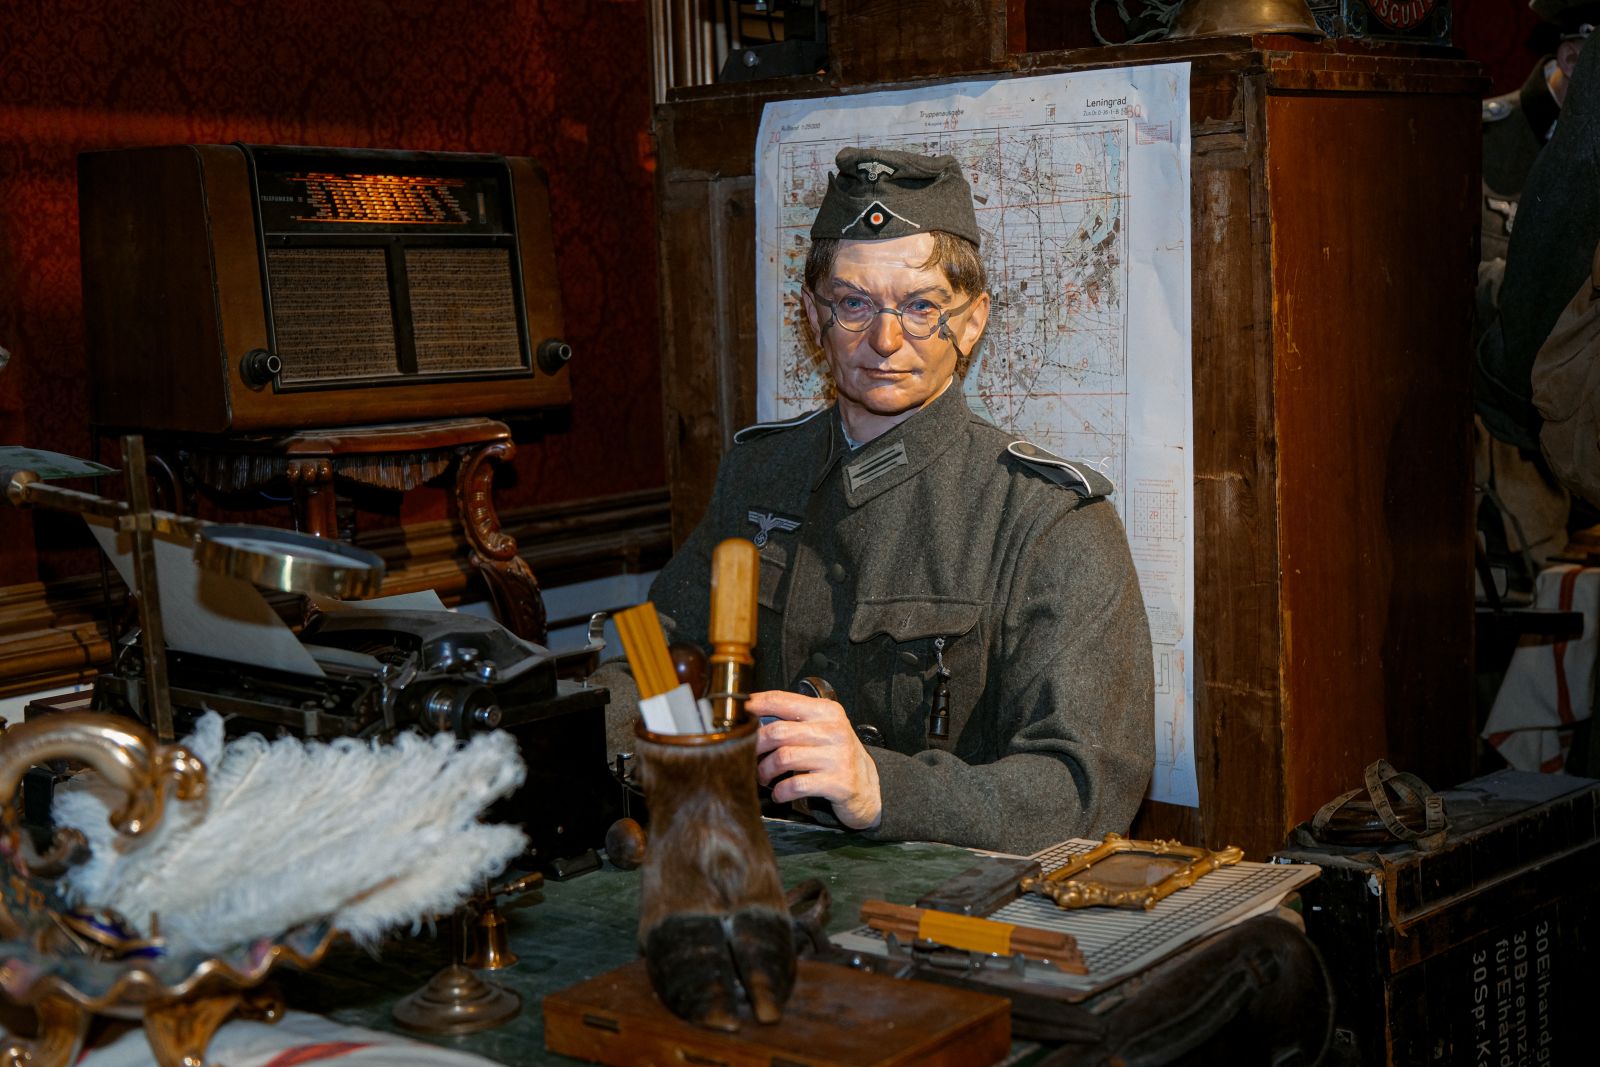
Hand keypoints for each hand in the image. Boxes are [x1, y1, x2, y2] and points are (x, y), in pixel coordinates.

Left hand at [749, 689, 881, 829]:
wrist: (868, 786)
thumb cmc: (836, 756)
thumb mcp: (821, 730)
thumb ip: (793, 721)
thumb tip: (751, 720)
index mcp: (826, 712)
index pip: (782, 700)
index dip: (755, 705)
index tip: (738, 712)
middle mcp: (833, 731)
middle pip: (779, 731)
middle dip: (756, 746)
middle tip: (748, 756)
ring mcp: (837, 757)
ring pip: (784, 758)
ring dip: (765, 770)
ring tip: (764, 777)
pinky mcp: (838, 782)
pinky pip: (796, 784)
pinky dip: (781, 791)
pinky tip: (779, 794)